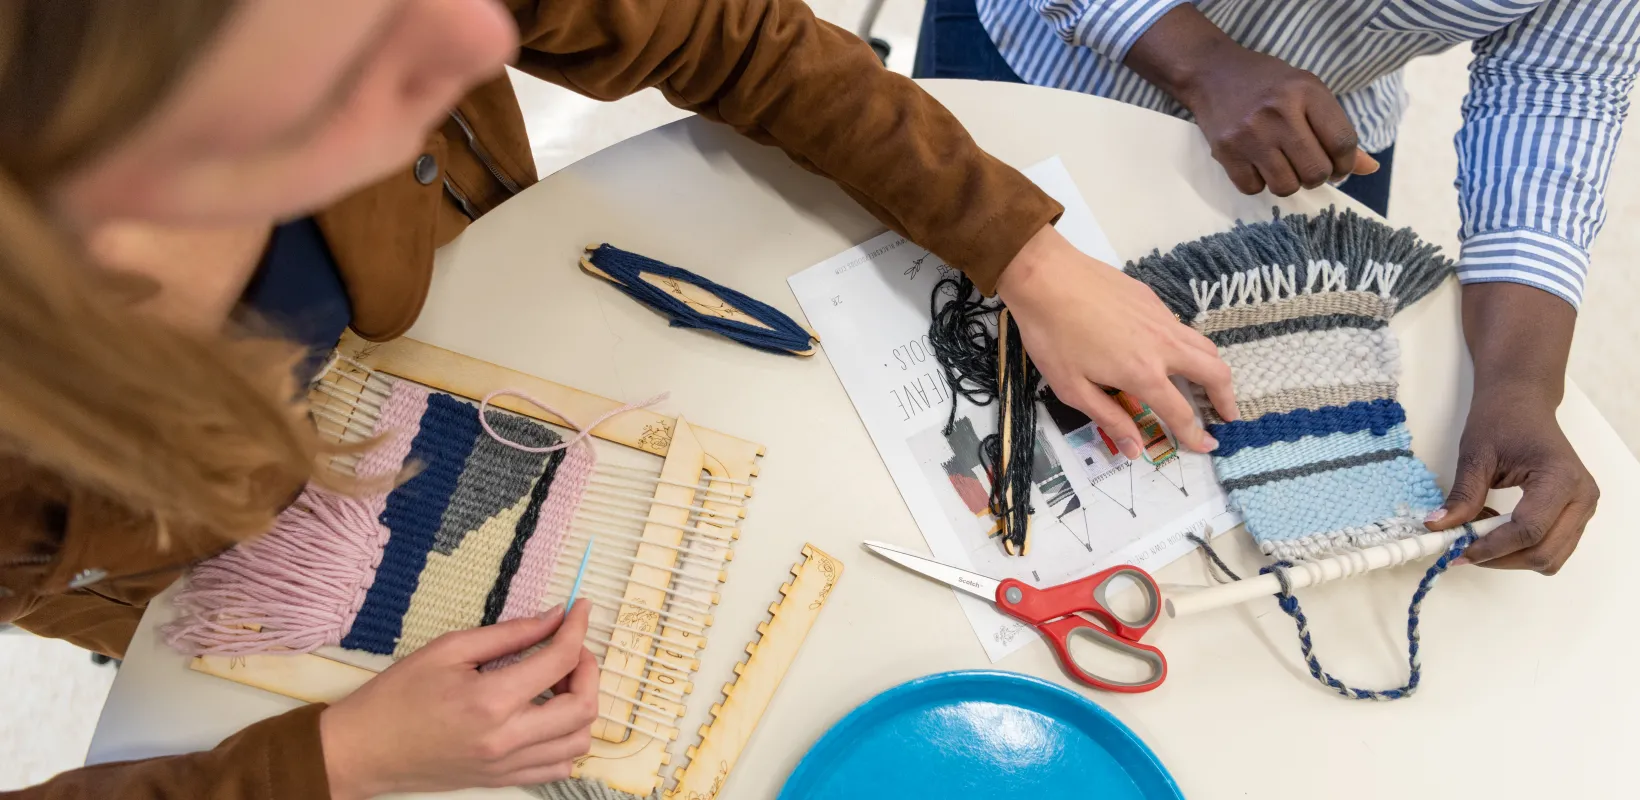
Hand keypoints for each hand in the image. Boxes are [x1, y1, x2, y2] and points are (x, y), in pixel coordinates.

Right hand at [320, 604, 599, 798]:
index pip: (560, 660)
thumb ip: (509, 634)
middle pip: (583, 706)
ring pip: (578, 741)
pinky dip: (567, 739)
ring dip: (581, 706)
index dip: (577, 628)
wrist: (363, 750)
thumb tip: (553, 616)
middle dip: (589, 669)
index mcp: (490, 700)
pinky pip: (559, 766)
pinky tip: (548, 715)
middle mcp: (506, 739)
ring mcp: (506, 765)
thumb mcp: (449, 649)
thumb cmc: (396, 696)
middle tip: (571, 647)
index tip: (580, 610)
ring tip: (558, 682)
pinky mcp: (502, 779)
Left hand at [996, 225, 1237, 455]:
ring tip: (1210, 385)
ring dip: (1215, 370)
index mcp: (1144, 374)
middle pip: (1214, 373)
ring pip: (1205, 346)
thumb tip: (1134, 448)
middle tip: (1226, 416)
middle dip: (1226, 398)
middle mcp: (1163, 346)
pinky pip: (1183, 328)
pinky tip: (1173, 353)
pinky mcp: (1152, 299)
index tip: (1207, 445)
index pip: (1181, 412)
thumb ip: (1109, 418)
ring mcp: (1161, 319)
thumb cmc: (1052, 336)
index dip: (1195, 434)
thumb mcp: (1072, 388)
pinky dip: (1191, 346)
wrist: (1046, 277)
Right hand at [1124, 5, 1376, 195]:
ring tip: (1282, 166)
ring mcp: (1250, 134)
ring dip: (1289, 183)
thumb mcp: (1308, 93)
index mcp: (1307, 92)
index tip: (1338, 167)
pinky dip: (1260, 183)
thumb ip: (1337, 130)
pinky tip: (1257, 164)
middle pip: (1316, 171)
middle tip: (1308, 167)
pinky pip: (1254, 188)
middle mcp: (1279, 113)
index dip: (1346, 164)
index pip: (1343, 143)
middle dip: (1317, 176)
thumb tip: (1370, 168)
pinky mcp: (1226, 151)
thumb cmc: (1268, 84)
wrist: (1212, 72)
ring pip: (1286, 186)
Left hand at [1424, 283, 1595, 573]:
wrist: (1523, 401)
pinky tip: (1495, 527)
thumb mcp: (1475, 456)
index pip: (1528, 530)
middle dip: (1500, 558)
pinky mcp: (1576, 513)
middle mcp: (1582, 497)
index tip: (1458, 553)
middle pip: (1543, 553)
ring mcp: (1584, 507)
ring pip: (1550, 557)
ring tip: (1479, 531)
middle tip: (1462, 550)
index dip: (1492, 548)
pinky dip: (1522, 548)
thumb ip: (1462, 496)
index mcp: (1560, 478)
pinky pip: (1552, 547)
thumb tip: (1437, 528)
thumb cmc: (1501, 419)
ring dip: (1511, 556)